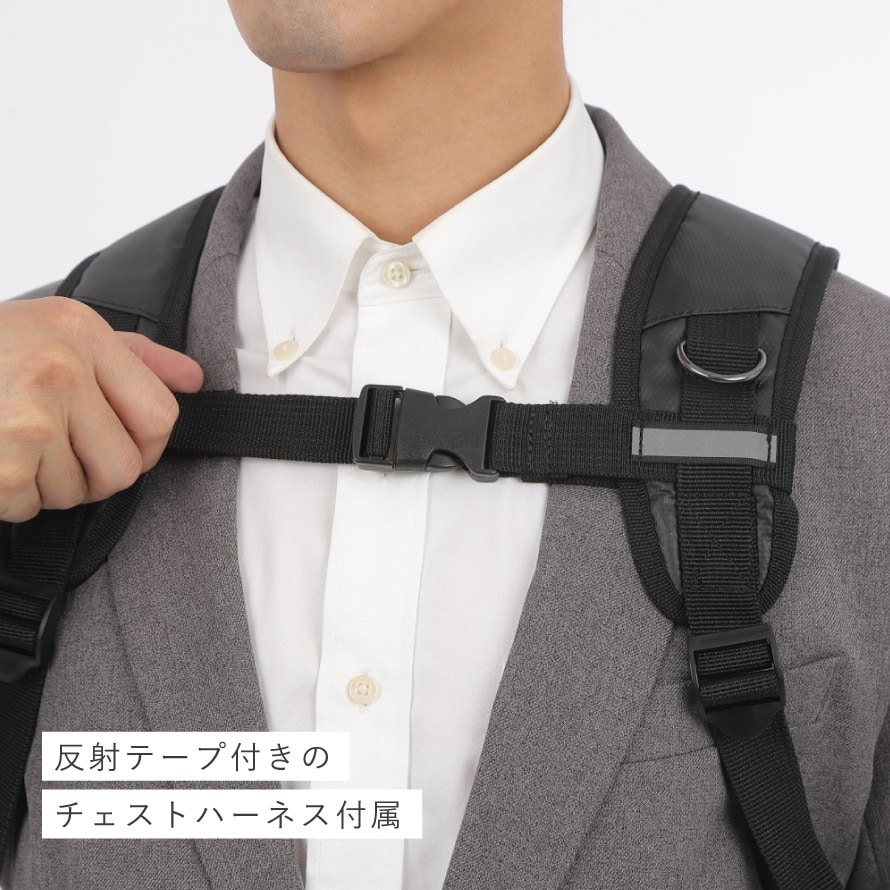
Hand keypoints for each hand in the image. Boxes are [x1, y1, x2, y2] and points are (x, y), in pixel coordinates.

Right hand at [0, 296, 203, 521]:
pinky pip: (32, 507)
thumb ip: (133, 357)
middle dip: (96, 475)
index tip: (120, 444)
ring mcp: (27, 415)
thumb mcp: (55, 333)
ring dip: (50, 487)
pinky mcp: (2, 463)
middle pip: (127, 466)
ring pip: (80, 493)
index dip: (145, 445)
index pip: (161, 415)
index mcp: (80, 333)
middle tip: (58, 453)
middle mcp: (58, 367)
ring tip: (15, 448)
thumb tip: (193, 379)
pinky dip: (12, 499)